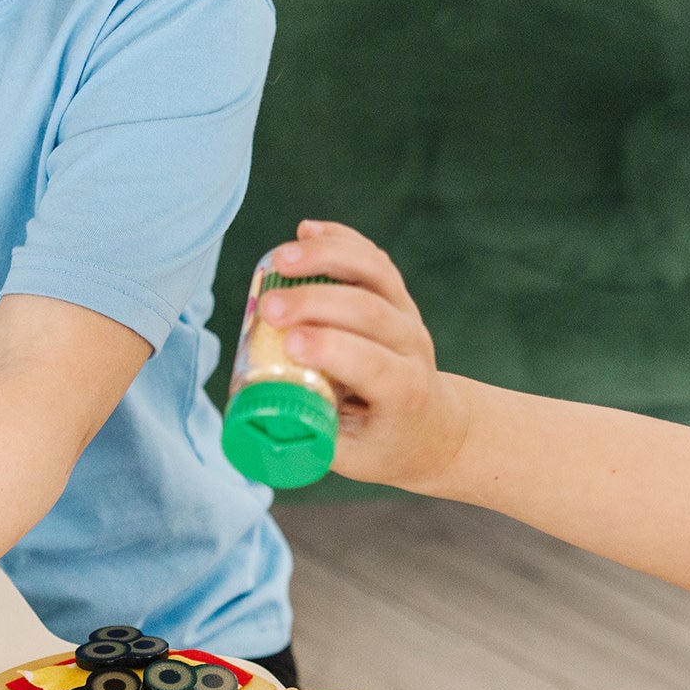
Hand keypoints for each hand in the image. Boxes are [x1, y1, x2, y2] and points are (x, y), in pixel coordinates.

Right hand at [259, 221, 470, 488]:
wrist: (434, 426)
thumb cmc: (385, 446)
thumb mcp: (353, 459)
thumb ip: (310, 439)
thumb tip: (254, 423)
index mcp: (404, 391)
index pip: (373, 363)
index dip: (333, 349)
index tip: (290, 344)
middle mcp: (411, 346)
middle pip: (368, 311)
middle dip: (316, 303)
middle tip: (269, 307)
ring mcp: (406, 315)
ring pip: (374, 272)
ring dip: (327, 258)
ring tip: (281, 258)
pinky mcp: (395, 296)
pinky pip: (371, 259)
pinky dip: (340, 240)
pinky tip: (305, 231)